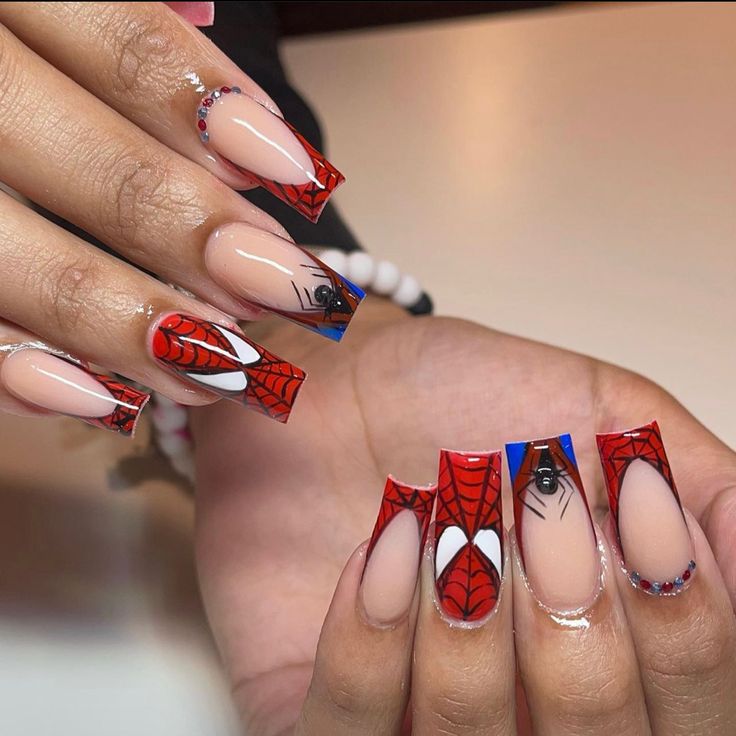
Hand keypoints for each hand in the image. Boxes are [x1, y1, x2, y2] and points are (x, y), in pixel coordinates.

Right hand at [0, 3, 356, 434]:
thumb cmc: (16, 61)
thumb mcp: (52, 12)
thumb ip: (124, 32)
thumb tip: (225, 70)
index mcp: (8, 1)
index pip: (129, 49)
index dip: (224, 122)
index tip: (302, 178)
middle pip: (96, 169)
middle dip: (201, 239)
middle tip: (285, 289)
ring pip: (19, 263)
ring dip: (134, 326)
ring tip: (226, 366)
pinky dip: (23, 372)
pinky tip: (104, 402)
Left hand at [193, 298, 735, 733]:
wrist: (345, 382)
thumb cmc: (469, 397)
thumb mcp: (602, 411)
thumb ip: (696, 482)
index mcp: (609, 647)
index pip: (693, 710)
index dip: (685, 630)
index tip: (636, 511)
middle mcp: (529, 704)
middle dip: (578, 631)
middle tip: (542, 514)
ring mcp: (423, 717)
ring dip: (472, 626)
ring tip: (455, 520)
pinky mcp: (326, 710)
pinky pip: (348, 731)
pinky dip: (374, 640)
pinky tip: (382, 549)